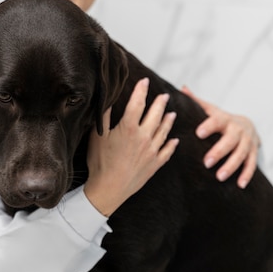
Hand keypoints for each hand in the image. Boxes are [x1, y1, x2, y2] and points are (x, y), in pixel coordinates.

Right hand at [84, 78, 178, 216]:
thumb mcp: (97, 137)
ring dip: (168, 121)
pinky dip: (172, 145)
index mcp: (128, 128)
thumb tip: (108, 100)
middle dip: (160, 103)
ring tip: (172, 113)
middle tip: (164, 95)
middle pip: (155, 115)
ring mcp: (151, 151)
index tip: (145, 81)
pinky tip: (175, 140)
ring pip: (163, 132)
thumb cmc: (99, 162)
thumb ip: (104, 117)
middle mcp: (143, 137)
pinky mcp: (154, 165)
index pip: (137, 103)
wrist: (108, 189)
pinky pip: (167, 152)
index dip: (141, 90)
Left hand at [181, 86, 259, 188]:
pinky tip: (239, 185)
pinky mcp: (254, 153)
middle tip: (207, 162)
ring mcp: (248, 142)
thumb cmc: (221, 119)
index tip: (198, 133)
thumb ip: (196, 102)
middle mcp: (238, 130)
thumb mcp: (210, 110)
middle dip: (219, 151)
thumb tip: (181, 88)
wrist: (247, 124)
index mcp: (224, 119)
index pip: (216, 121)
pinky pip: (251, 165)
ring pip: (241, 154)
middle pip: (230, 141)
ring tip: (219, 177)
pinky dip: (246, 174)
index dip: (209, 126)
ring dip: (231, 166)